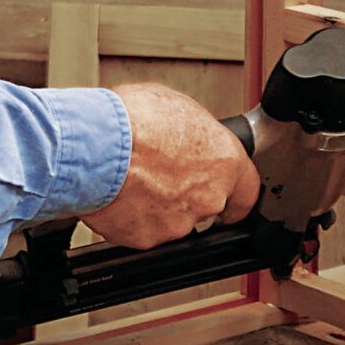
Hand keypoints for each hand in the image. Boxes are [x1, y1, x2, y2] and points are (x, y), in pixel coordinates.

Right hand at [86, 83, 259, 248]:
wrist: (97, 147)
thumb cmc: (133, 120)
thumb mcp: (174, 105)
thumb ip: (190, 130)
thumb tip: (185, 132)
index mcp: (223, 162)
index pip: (247, 191)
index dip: (237, 196)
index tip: (231, 201)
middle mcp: (207, 198)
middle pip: (204, 204)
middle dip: (183, 191)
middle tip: (159, 171)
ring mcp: (177, 223)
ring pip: (171, 218)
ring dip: (156, 203)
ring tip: (132, 179)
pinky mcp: (146, 239)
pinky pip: (141, 229)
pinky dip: (131, 216)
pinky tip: (117, 193)